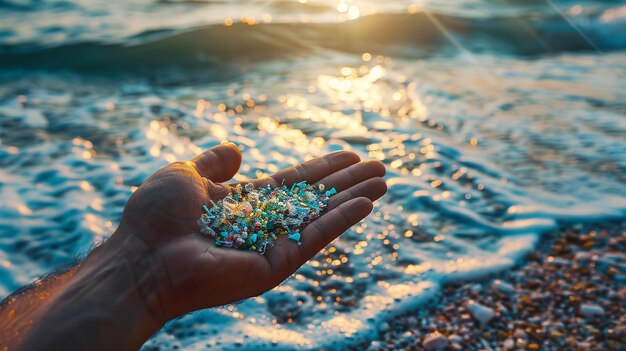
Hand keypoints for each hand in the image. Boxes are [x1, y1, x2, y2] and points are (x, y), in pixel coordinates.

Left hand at [105, 143, 386, 324]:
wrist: (143, 257)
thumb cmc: (156, 217)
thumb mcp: (186, 175)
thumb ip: (214, 163)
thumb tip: (237, 149)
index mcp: (244, 203)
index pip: (293, 182)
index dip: (322, 167)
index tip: (349, 155)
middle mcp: (264, 224)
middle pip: (316, 197)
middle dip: (348, 182)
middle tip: (381, 167)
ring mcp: (272, 245)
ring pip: (323, 216)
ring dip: (355, 198)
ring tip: (385, 181)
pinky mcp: (276, 264)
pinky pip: (316, 237)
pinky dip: (342, 220)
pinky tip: (367, 204)